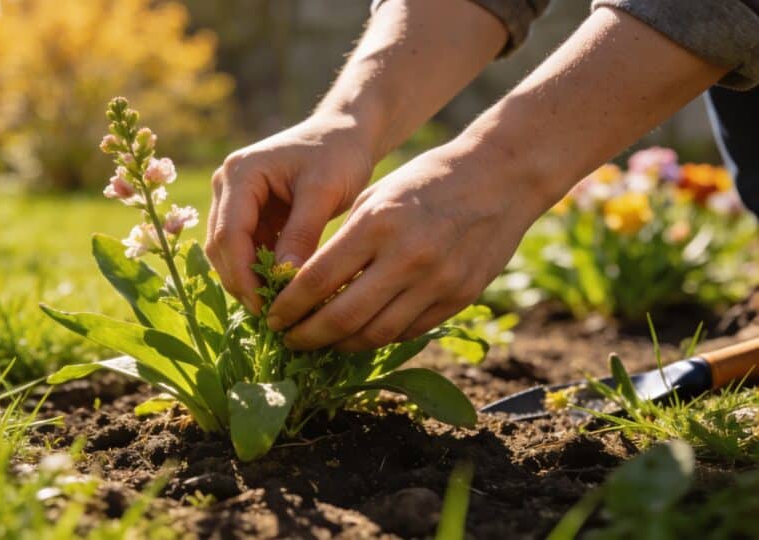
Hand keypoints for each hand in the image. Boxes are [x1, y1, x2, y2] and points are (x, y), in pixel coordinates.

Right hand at [205, 113, 373, 312]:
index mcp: (240, 173)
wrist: (345, 133)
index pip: (229, 233)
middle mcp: (227, 184)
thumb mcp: (324, 191)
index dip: (243, 274)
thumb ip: (303, 232)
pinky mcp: (248, 212)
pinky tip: (280, 291)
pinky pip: (246, 249)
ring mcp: (234, 198)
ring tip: (276, 308)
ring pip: (229, 252)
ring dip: (248, 280)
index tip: (264, 305)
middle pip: (221, 246)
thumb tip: (284, 278)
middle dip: (242, 282)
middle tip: (270, 315)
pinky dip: (259, 271)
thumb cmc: (338, 154)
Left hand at [266, 142, 547, 350]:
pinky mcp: (459, 298)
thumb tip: (306, 287)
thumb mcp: (378, 196)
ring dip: (340, 345)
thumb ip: (344, 241)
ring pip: (375, 334)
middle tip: (288, 339)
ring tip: (321, 341)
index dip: (288, 306)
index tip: (273, 316)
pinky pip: (407, 331)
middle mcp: (407, 257)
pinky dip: (377, 337)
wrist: (501, 177)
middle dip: (307, 336)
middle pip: (342, 318)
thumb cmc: (427, 180)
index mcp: (378, 224)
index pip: (317, 280)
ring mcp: (437, 282)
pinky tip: (360, 333)